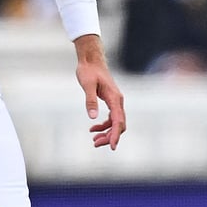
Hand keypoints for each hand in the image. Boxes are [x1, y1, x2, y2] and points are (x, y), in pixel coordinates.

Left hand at [73, 34, 125, 149]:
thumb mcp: (87, 85)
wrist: (91, 60)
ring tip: (94, 140)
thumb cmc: (88, 70)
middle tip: (95, 144)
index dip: (116, 134)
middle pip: (119, 124)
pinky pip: (111, 118)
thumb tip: (92, 118)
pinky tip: (93, 129)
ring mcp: (115, 101)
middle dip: (110, 136)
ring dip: (107, 133)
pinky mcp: (110, 101)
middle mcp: (118, 101)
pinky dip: (104, 125)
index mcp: (114, 98)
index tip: (112, 146)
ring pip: (115, 122)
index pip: (118, 120)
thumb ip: (90, 101)